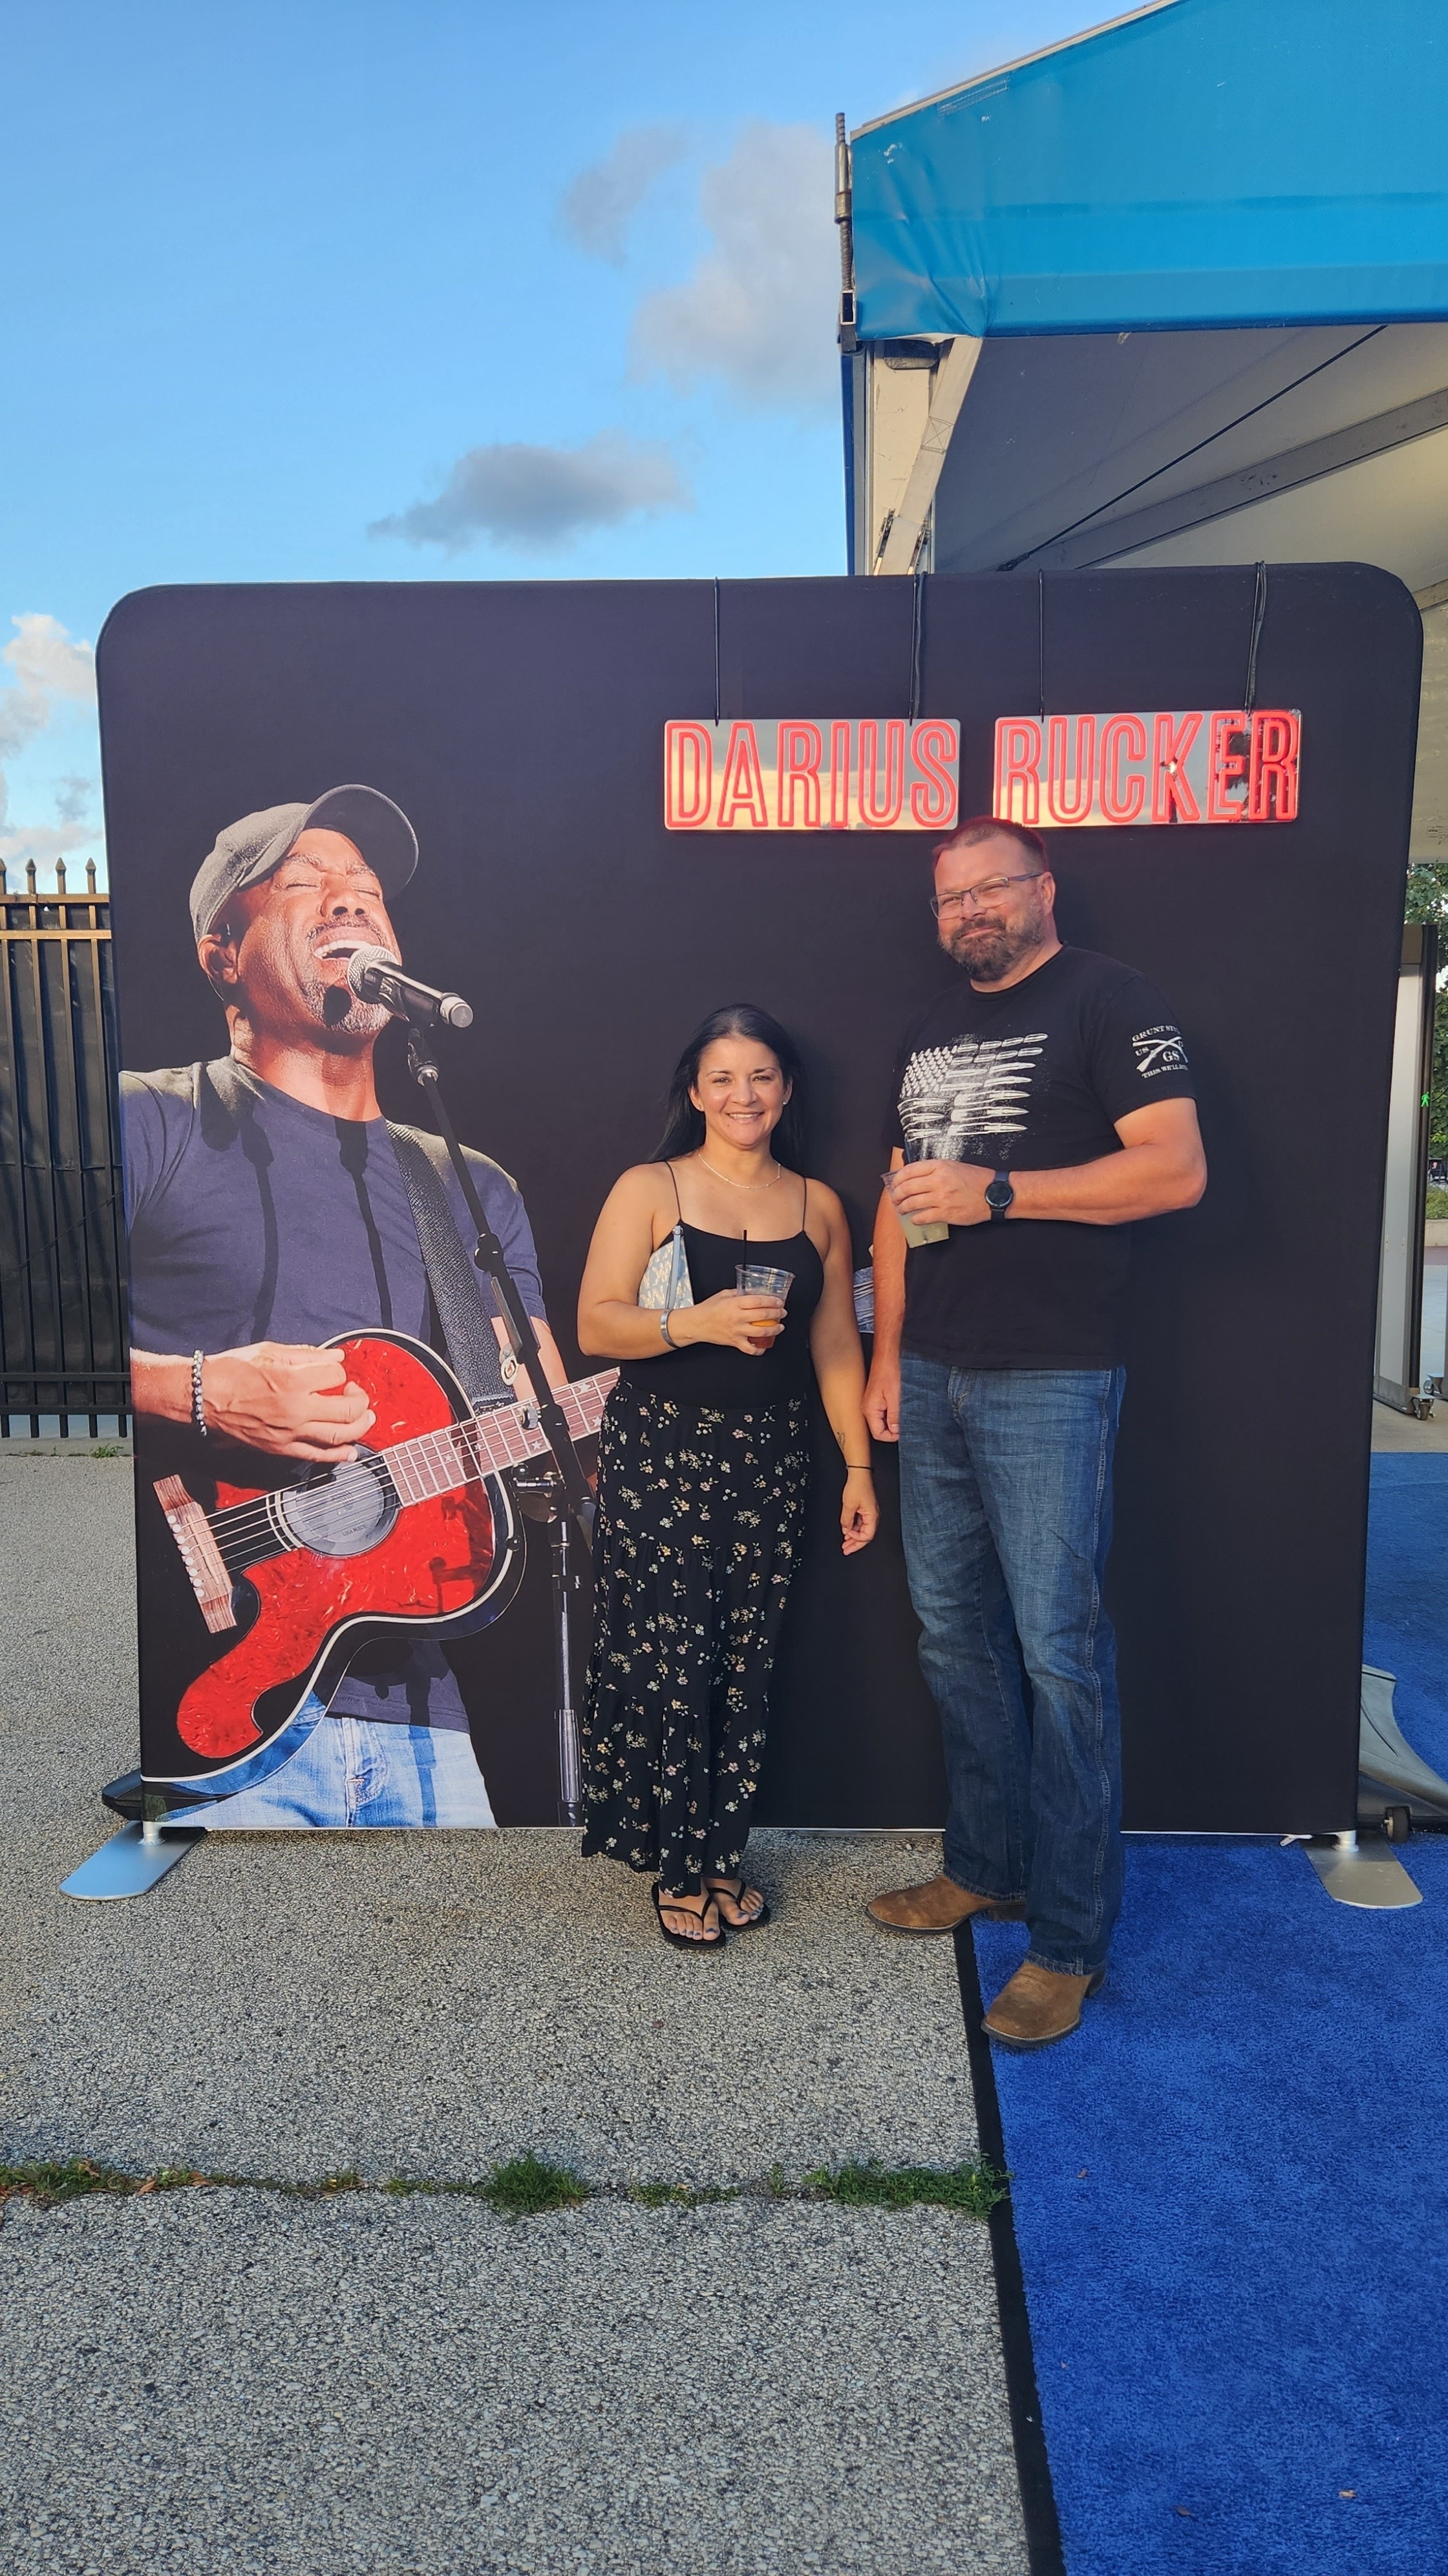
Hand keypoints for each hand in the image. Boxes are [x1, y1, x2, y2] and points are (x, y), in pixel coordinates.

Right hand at [202, 1342, 376, 1461]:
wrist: (203, 1397)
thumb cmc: (232, 1371)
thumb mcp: (270, 1351)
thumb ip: (307, 1354)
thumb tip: (337, 1356)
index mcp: (292, 1380)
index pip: (335, 1374)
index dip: (339, 1370)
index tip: (332, 1369)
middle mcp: (295, 1410)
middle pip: (348, 1408)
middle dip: (360, 1399)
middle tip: (357, 1392)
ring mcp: (290, 1433)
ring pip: (340, 1435)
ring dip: (360, 1426)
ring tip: (365, 1417)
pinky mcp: (281, 1448)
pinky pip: (318, 1456)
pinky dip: (339, 1455)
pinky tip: (350, 1451)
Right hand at [680, 1290, 786, 1355]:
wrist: (696, 1324)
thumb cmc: (708, 1309)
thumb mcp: (723, 1295)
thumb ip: (738, 1293)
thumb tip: (752, 1292)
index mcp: (734, 1304)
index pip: (758, 1301)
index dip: (771, 1301)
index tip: (779, 1301)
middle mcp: (736, 1318)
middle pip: (762, 1316)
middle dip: (776, 1314)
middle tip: (782, 1312)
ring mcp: (736, 1331)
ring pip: (760, 1332)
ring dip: (773, 1330)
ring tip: (779, 1327)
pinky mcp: (734, 1342)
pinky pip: (749, 1349)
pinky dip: (758, 1350)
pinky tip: (764, 1346)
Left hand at [841, 1469, 877, 1554]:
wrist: (859, 1474)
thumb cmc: (857, 1486)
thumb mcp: (848, 1505)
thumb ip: (846, 1520)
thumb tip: (845, 1530)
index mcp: (873, 1516)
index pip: (867, 1536)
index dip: (857, 1539)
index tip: (847, 1536)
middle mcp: (873, 1516)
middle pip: (866, 1536)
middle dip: (855, 1544)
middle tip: (846, 1550)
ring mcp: (869, 1513)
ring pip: (862, 1530)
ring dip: (854, 1537)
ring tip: (845, 1543)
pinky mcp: (865, 1510)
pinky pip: (860, 1523)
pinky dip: (854, 1529)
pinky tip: (847, 1531)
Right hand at [863, 1357, 900, 1442]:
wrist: (887, 1356)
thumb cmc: (889, 1371)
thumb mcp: (895, 1396)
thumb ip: (895, 1416)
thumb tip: (896, 1430)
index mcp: (870, 1409)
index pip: (879, 1434)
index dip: (892, 1436)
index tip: (904, 1431)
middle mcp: (868, 1407)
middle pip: (880, 1428)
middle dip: (894, 1427)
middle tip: (906, 1420)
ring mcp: (872, 1403)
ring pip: (883, 1421)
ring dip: (894, 1419)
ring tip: (903, 1410)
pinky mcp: (877, 1398)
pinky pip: (884, 1412)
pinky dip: (893, 1412)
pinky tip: (900, 1405)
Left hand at [887, 1160, 991, 1228]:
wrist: (993, 1193)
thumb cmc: (977, 1179)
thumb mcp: (954, 1166)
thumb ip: (935, 1170)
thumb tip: (916, 1177)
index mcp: (939, 1166)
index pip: (909, 1171)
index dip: (898, 1178)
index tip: (896, 1183)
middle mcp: (938, 1180)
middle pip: (907, 1187)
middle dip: (897, 1194)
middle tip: (896, 1198)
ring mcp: (941, 1197)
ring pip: (912, 1203)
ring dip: (903, 1207)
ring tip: (902, 1209)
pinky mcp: (946, 1213)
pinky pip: (923, 1217)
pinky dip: (915, 1219)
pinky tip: (915, 1219)